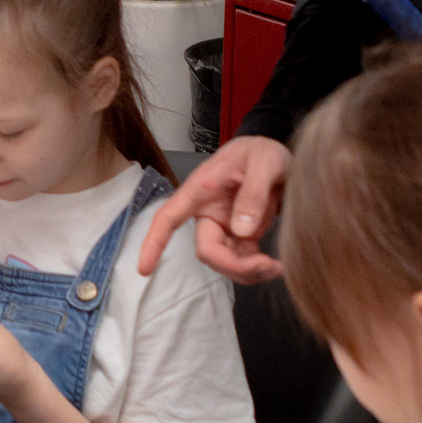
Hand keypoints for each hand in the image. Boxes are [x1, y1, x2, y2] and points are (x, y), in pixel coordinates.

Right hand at [138, 136, 289, 282]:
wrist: (275, 155)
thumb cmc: (262, 151)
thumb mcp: (266, 162)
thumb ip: (254, 194)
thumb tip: (243, 231)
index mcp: (202, 190)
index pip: (168, 217)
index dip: (154, 243)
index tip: (144, 269)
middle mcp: (207, 212)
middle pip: (207, 251)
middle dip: (236, 266)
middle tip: (271, 266)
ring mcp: (223, 225)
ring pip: (225, 261)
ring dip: (249, 271)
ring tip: (277, 267)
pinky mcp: (238, 234)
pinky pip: (240, 260)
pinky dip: (256, 268)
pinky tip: (274, 264)